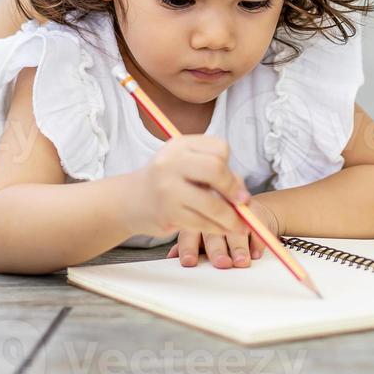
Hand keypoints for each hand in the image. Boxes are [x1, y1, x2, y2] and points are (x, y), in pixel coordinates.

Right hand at [125, 135, 250, 245]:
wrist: (129, 201)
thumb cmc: (167, 181)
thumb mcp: (185, 165)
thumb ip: (214, 172)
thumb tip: (243, 196)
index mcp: (180, 144)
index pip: (219, 148)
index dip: (230, 166)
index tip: (233, 182)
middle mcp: (171, 162)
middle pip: (216, 170)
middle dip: (234, 190)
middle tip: (243, 203)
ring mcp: (168, 188)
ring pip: (212, 204)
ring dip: (231, 218)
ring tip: (239, 225)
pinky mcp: (168, 213)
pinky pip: (202, 223)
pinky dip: (217, 228)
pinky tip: (221, 228)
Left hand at [166, 198, 279, 268]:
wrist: (242, 205)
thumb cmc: (216, 222)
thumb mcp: (198, 231)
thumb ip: (186, 243)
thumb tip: (171, 257)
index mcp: (195, 218)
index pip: (189, 234)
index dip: (189, 249)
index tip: (189, 262)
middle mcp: (213, 213)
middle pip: (214, 233)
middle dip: (218, 250)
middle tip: (222, 263)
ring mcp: (235, 210)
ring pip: (235, 231)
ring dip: (239, 247)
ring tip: (242, 261)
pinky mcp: (254, 210)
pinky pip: (256, 225)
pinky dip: (257, 240)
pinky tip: (256, 253)